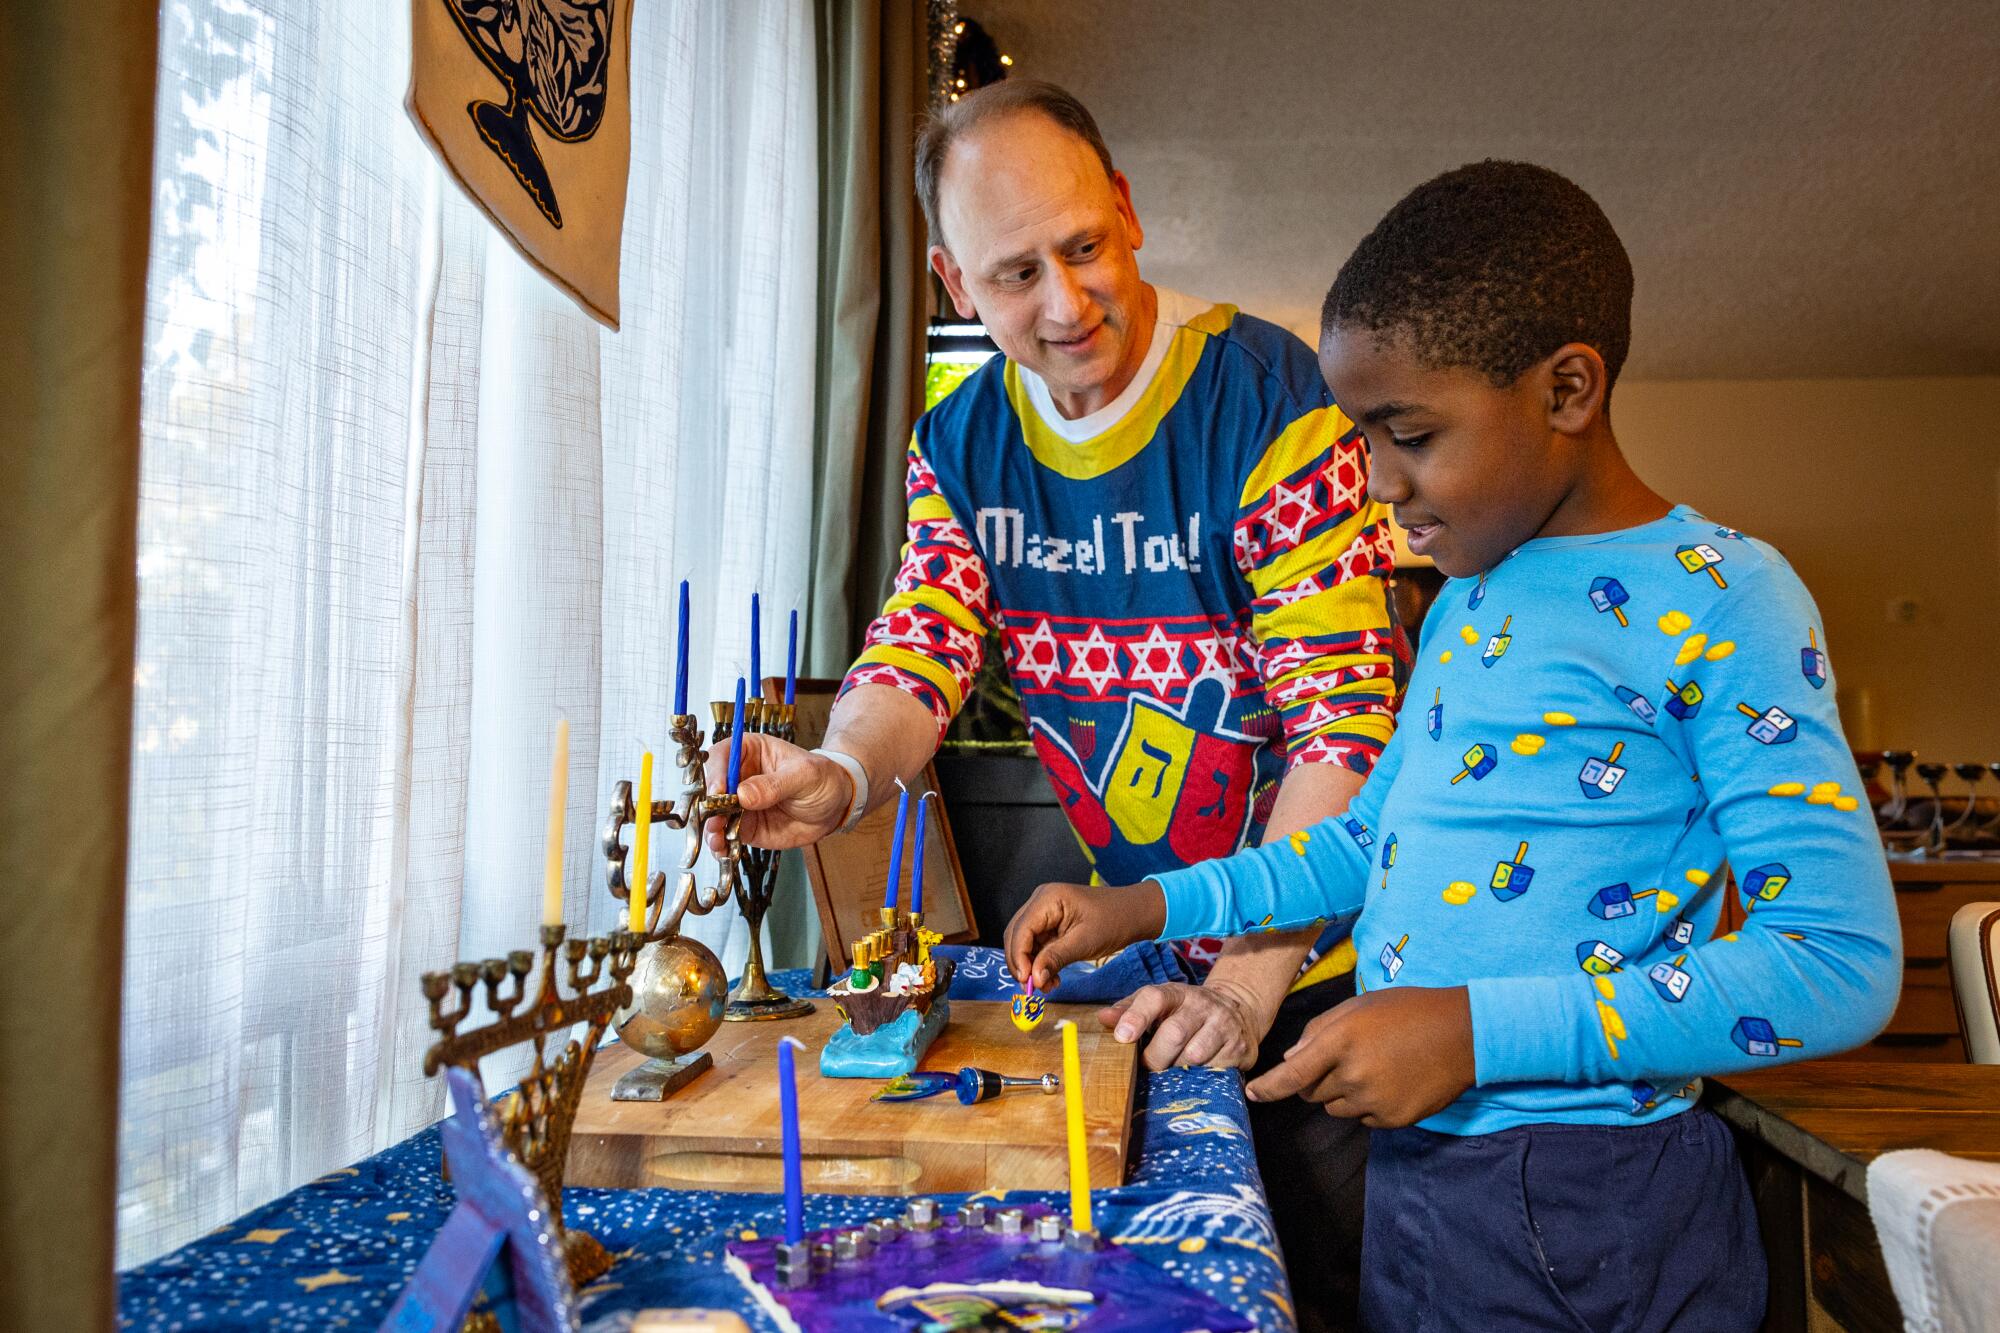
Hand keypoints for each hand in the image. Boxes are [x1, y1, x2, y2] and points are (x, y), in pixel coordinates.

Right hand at [703, 733, 852, 853]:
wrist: (835, 807)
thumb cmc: (822, 779)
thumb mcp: (804, 775)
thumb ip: (775, 784)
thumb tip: (744, 794)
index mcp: (749, 751)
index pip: (722, 756)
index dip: (716, 772)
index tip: (718, 790)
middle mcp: (738, 776)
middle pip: (711, 787)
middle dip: (708, 804)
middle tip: (713, 819)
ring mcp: (739, 803)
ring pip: (714, 814)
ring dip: (711, 827)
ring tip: (717, 838)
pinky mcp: (744, 826)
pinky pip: (726, 835)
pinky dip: (721, 844)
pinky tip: (723, 850)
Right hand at [1004, 880, 1165, 992]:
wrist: (1134, 913)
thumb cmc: (1114, 921)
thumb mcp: (1084, 942)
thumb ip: (1055, 958)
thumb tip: (1034, 978)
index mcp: (1047, 899)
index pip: (1020, 930)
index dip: (1018, 957)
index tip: (1026, 981)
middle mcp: (1040, 902)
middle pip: (1016, 936)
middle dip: (1022, 964)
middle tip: (1033, 988)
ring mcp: (1044, 912)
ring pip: (1024, 943)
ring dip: (1031, 966)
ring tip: (1047, 985)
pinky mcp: (1050, 924)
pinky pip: (1037, 945)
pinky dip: (1040, 963)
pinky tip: (1052, 978)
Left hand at [1098, 979, 1269, 1070]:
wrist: (1239, 1010)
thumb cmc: (1186, 1012)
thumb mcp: (1160, 1005)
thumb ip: (1130, 1010)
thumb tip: (1103, 1018)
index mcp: (1176, 992)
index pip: (1154, 998)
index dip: (1136, 1017)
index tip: (1122, 1037)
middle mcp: (1202, 1004)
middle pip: (1174, 1033)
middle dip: (1155, 1057)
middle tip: (1150, 1067)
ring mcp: (1224, 1024)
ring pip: (1194, 1056)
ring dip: (1179, 1069)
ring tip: (1177, 1066)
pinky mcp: (1240, 1047)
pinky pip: (1214, 1070)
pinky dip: (1201, 1076)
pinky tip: (1200, 1070)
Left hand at [1245, 985, 1474, 1128]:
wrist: (1462, 1035)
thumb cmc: (1407, 1012)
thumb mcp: (1359, 1006)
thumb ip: (1319, 1030)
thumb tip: (1291, 1060)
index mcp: (1341, 1040)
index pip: (1292, 1075)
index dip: (1268, 1087)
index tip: (1252, 1094)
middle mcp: (1354, 1074)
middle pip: (1311, 1092)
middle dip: (1316, 1079)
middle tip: (1344, 1058)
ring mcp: (1374, 1100)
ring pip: (1335, 1108)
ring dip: (1342, 1093)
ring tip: (1374, 1066)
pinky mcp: (1393, 1119)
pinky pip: (1363, 1119)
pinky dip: (1367, 1105)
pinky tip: (1390, 1081)